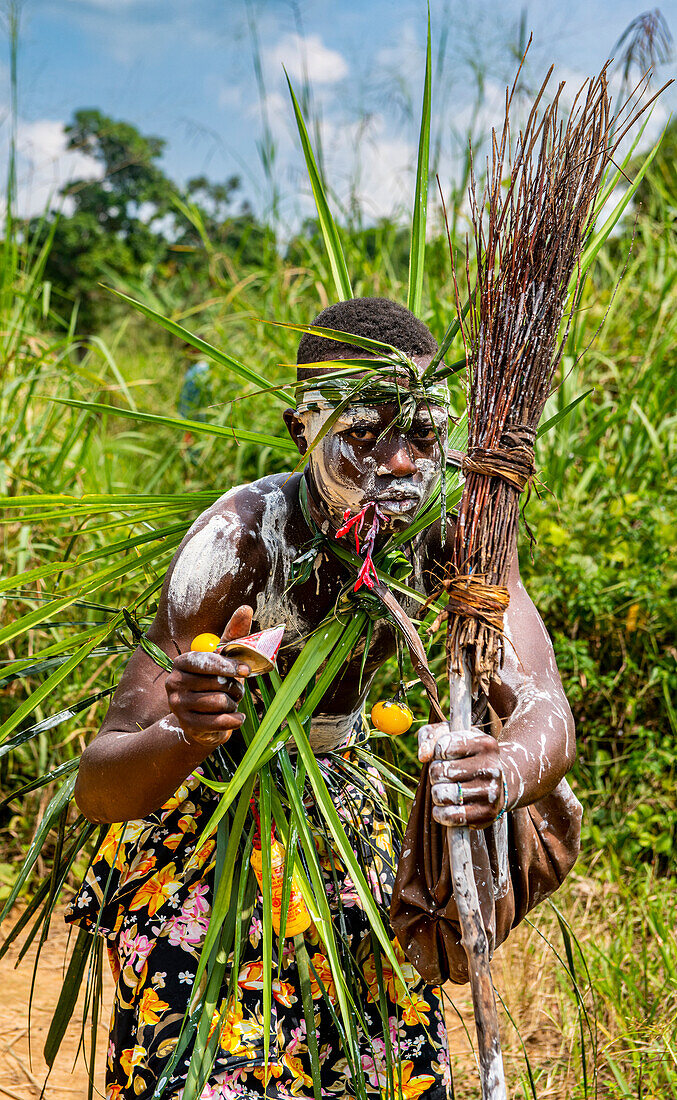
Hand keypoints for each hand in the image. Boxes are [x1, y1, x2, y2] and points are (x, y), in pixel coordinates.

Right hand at [165, 605, 253, 747]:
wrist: (201, 718)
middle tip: (235, 689)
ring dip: (233, 702)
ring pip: (219, 701)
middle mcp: (174, 682)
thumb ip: (234, 634)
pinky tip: (237, 717)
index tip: (246, 671)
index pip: (206, 661)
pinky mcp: (186, 724)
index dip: (228, 666)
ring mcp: (177, 705)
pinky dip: (234, 720)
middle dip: (234, 687)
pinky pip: (219, 722)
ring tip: (231, 701)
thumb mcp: (223, 658)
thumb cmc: (215, 681)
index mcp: (181, 661)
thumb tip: (246, 608)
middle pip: (216, 683)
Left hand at [418, 721, 507, 827]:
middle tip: (445, 774)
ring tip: (447, 789)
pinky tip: (447, 805)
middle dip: (436, 773)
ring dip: (437, 793)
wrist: (499, 782)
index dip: (437, 752)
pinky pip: (449, 815)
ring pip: (441, 794)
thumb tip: (423, 756)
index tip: (446, 754)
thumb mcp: (452, 736)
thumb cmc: (467, 756)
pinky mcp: (487, 814)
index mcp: (485, 745)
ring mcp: (491, 792)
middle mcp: (492, 768)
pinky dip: (440, 812)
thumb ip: (431, 736)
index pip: (443, 746)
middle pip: (440, 772)